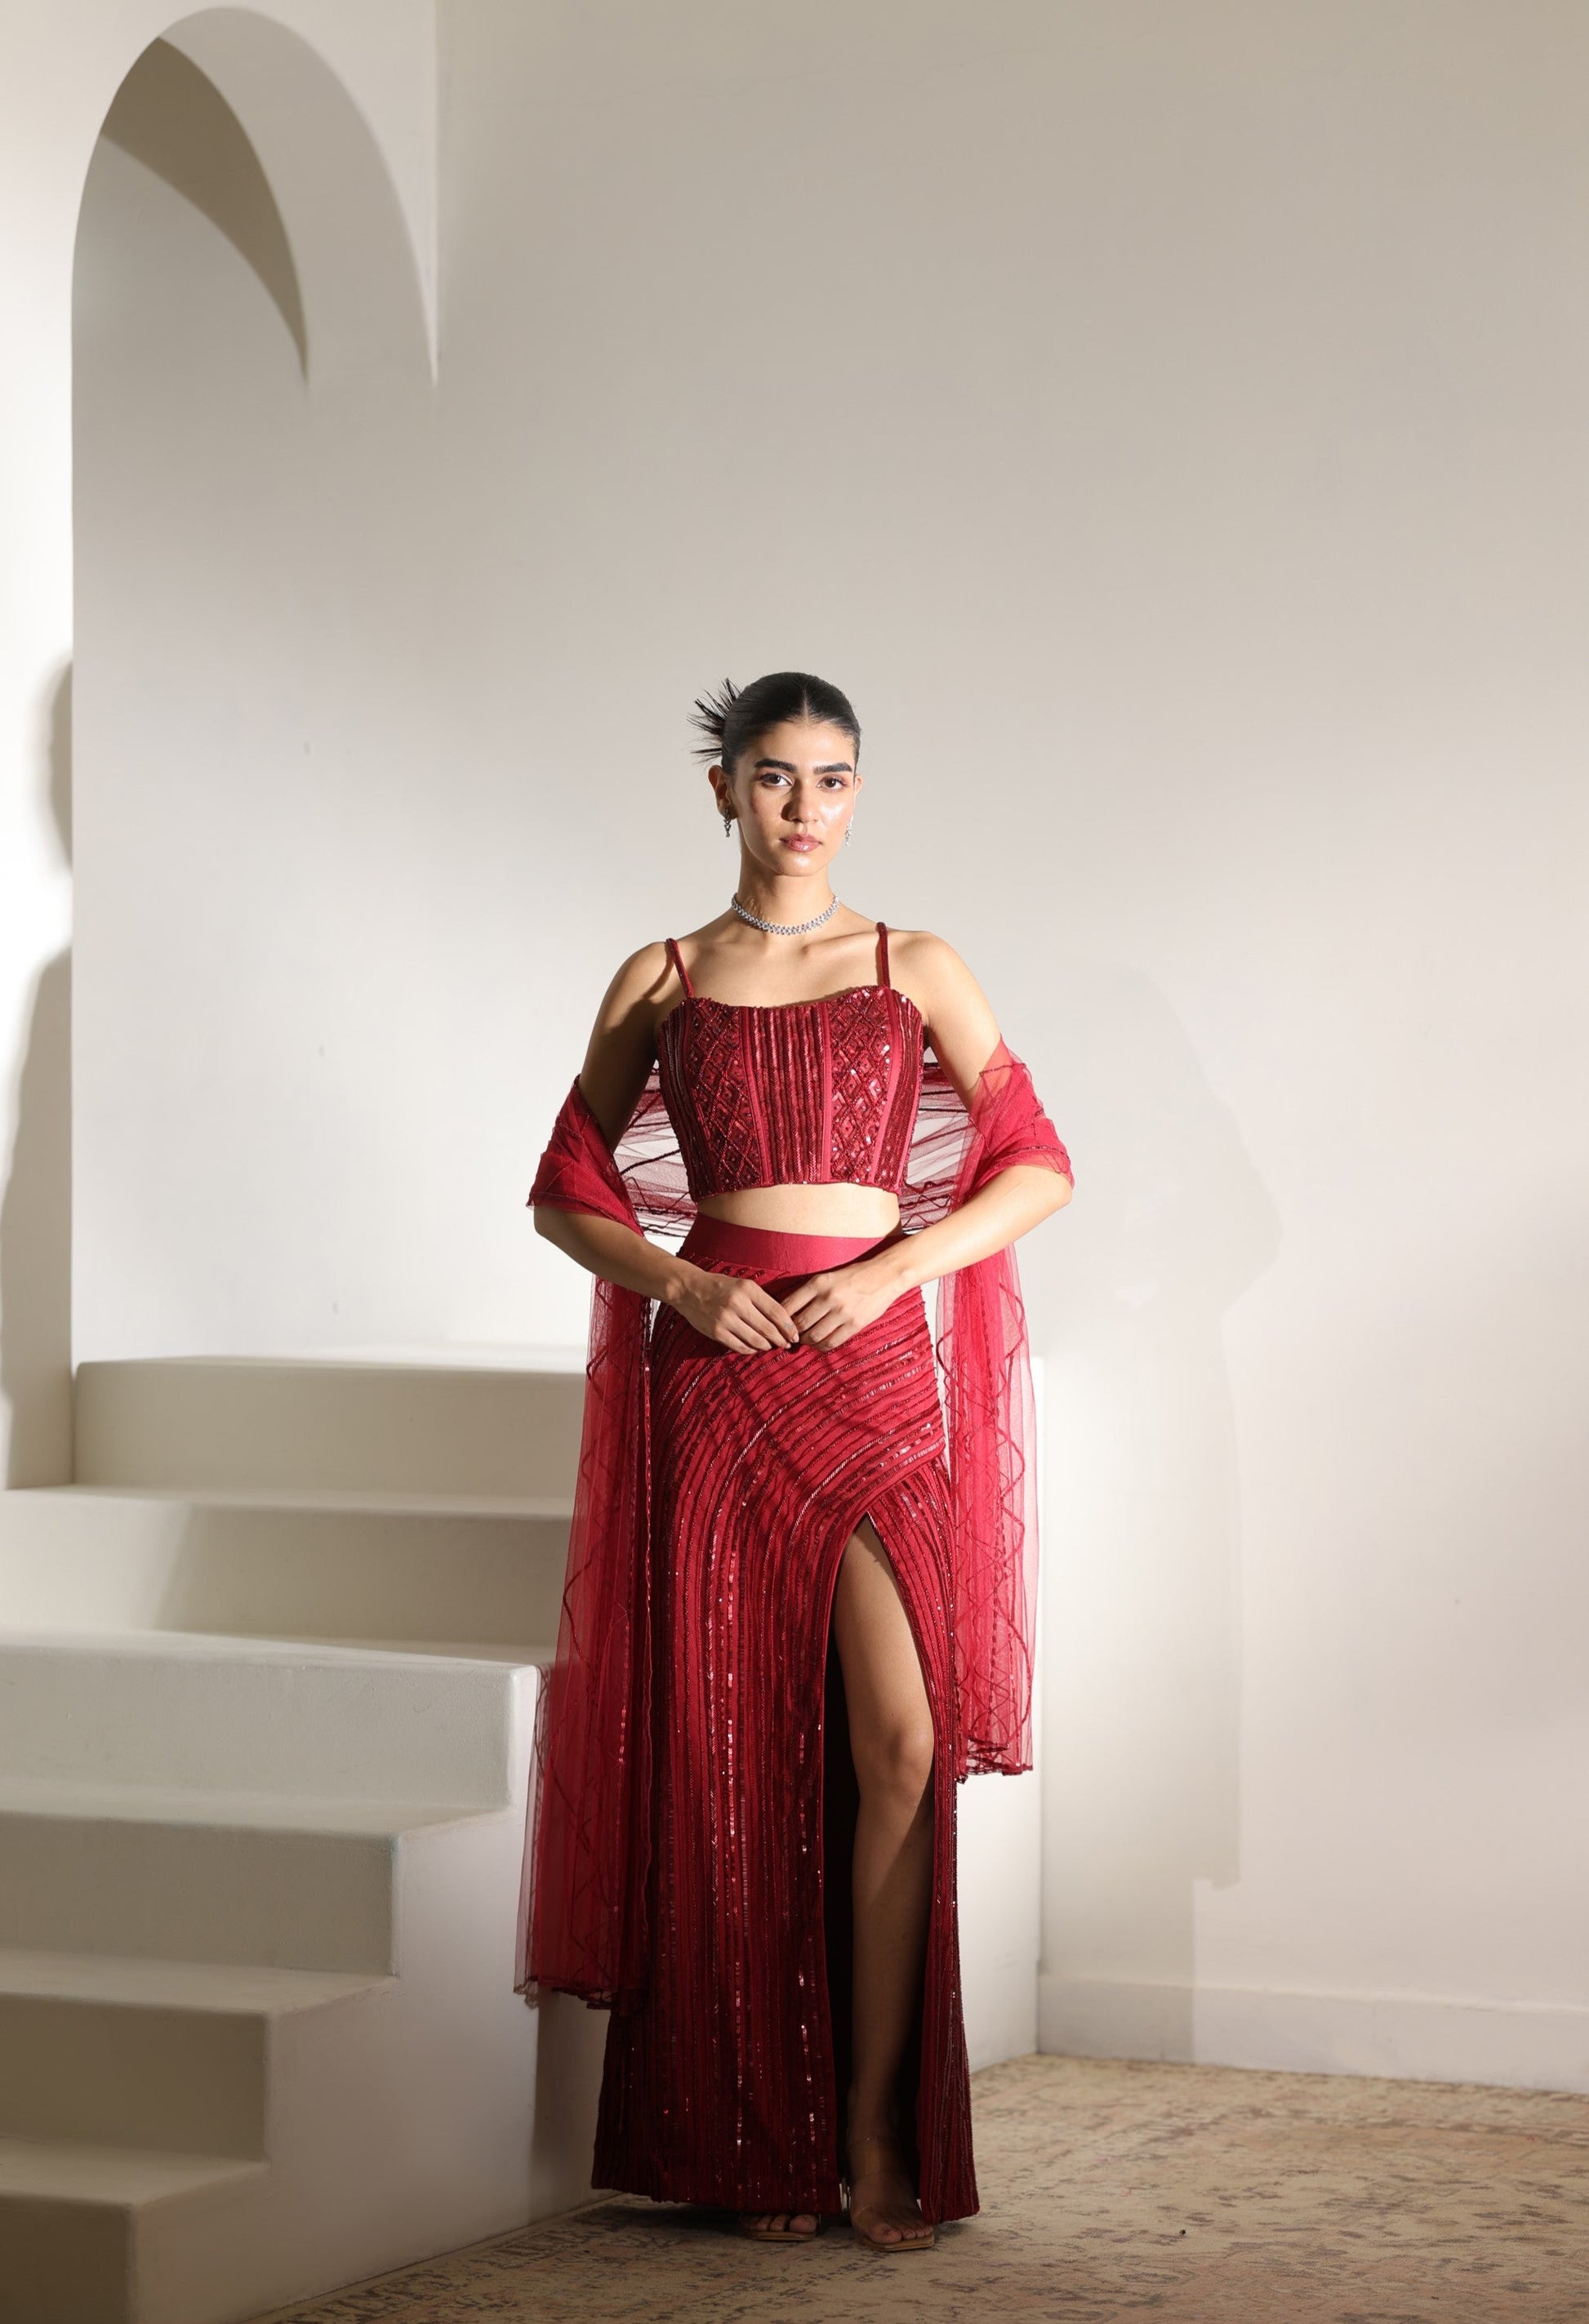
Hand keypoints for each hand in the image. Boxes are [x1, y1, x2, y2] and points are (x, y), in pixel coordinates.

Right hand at [669, 1265, 801, 1353]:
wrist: (689, 1289)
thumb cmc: (720, 1287)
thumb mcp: (743, 1285)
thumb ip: (761, 1300)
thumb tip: (783, 1321)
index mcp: (748, 1289)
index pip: (777, 1312)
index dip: (789, 1327)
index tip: (795, 1335)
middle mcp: (737, 1304)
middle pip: (768, 1329)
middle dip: (781, 1340)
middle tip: (787, 1344)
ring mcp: (725, 1319)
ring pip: (756, 1340)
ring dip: (767, 1346)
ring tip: (771, 1346)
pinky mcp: (716, 1332)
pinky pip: (740, 1346)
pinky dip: (751, 1350)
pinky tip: (755, 1348)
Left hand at [780, 1258, 900, 1350]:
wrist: (885, 1275)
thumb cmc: (853, 1276)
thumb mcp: (827, 1277)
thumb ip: (809, 1292)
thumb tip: (788, 1312)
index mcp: (818, 1283)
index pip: (788, 1306)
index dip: (780, 1320)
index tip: (779, 1326)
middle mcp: (828, 1297)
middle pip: (799, 1324)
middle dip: (792, 1333)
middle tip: (791, 1336)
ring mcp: (842, 1312)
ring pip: (813, 1336)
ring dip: (806, 1341)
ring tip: (806, 1339)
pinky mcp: (855, 1324)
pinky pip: (831, 1342)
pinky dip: (821, 1346)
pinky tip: (820, 1342)